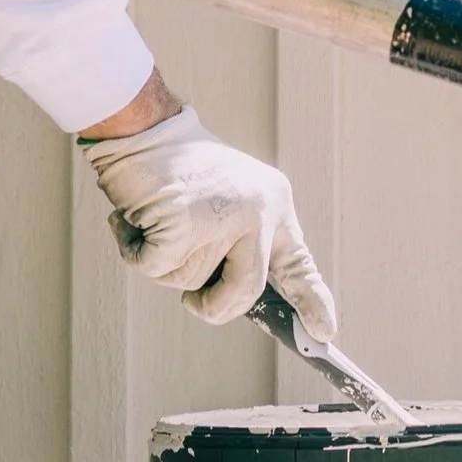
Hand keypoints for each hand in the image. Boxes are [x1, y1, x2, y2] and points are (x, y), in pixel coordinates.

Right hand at [82, 107, 335, 339]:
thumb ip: (238, 243)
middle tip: (193, 302)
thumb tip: (236, 300)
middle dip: (213, 306)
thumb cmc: (179, 168)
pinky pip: (156, 267)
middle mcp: (258, 209)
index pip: (298, 263)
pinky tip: (136, 220)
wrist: (144, 128)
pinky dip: (136, 251)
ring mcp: (224, 216)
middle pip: (245, 292)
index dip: (312, 301)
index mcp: (274, 203)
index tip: (325, 333)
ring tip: (157, 220)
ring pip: (190, 281)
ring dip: (164, 263)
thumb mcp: (227, 199)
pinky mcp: (184, 224)